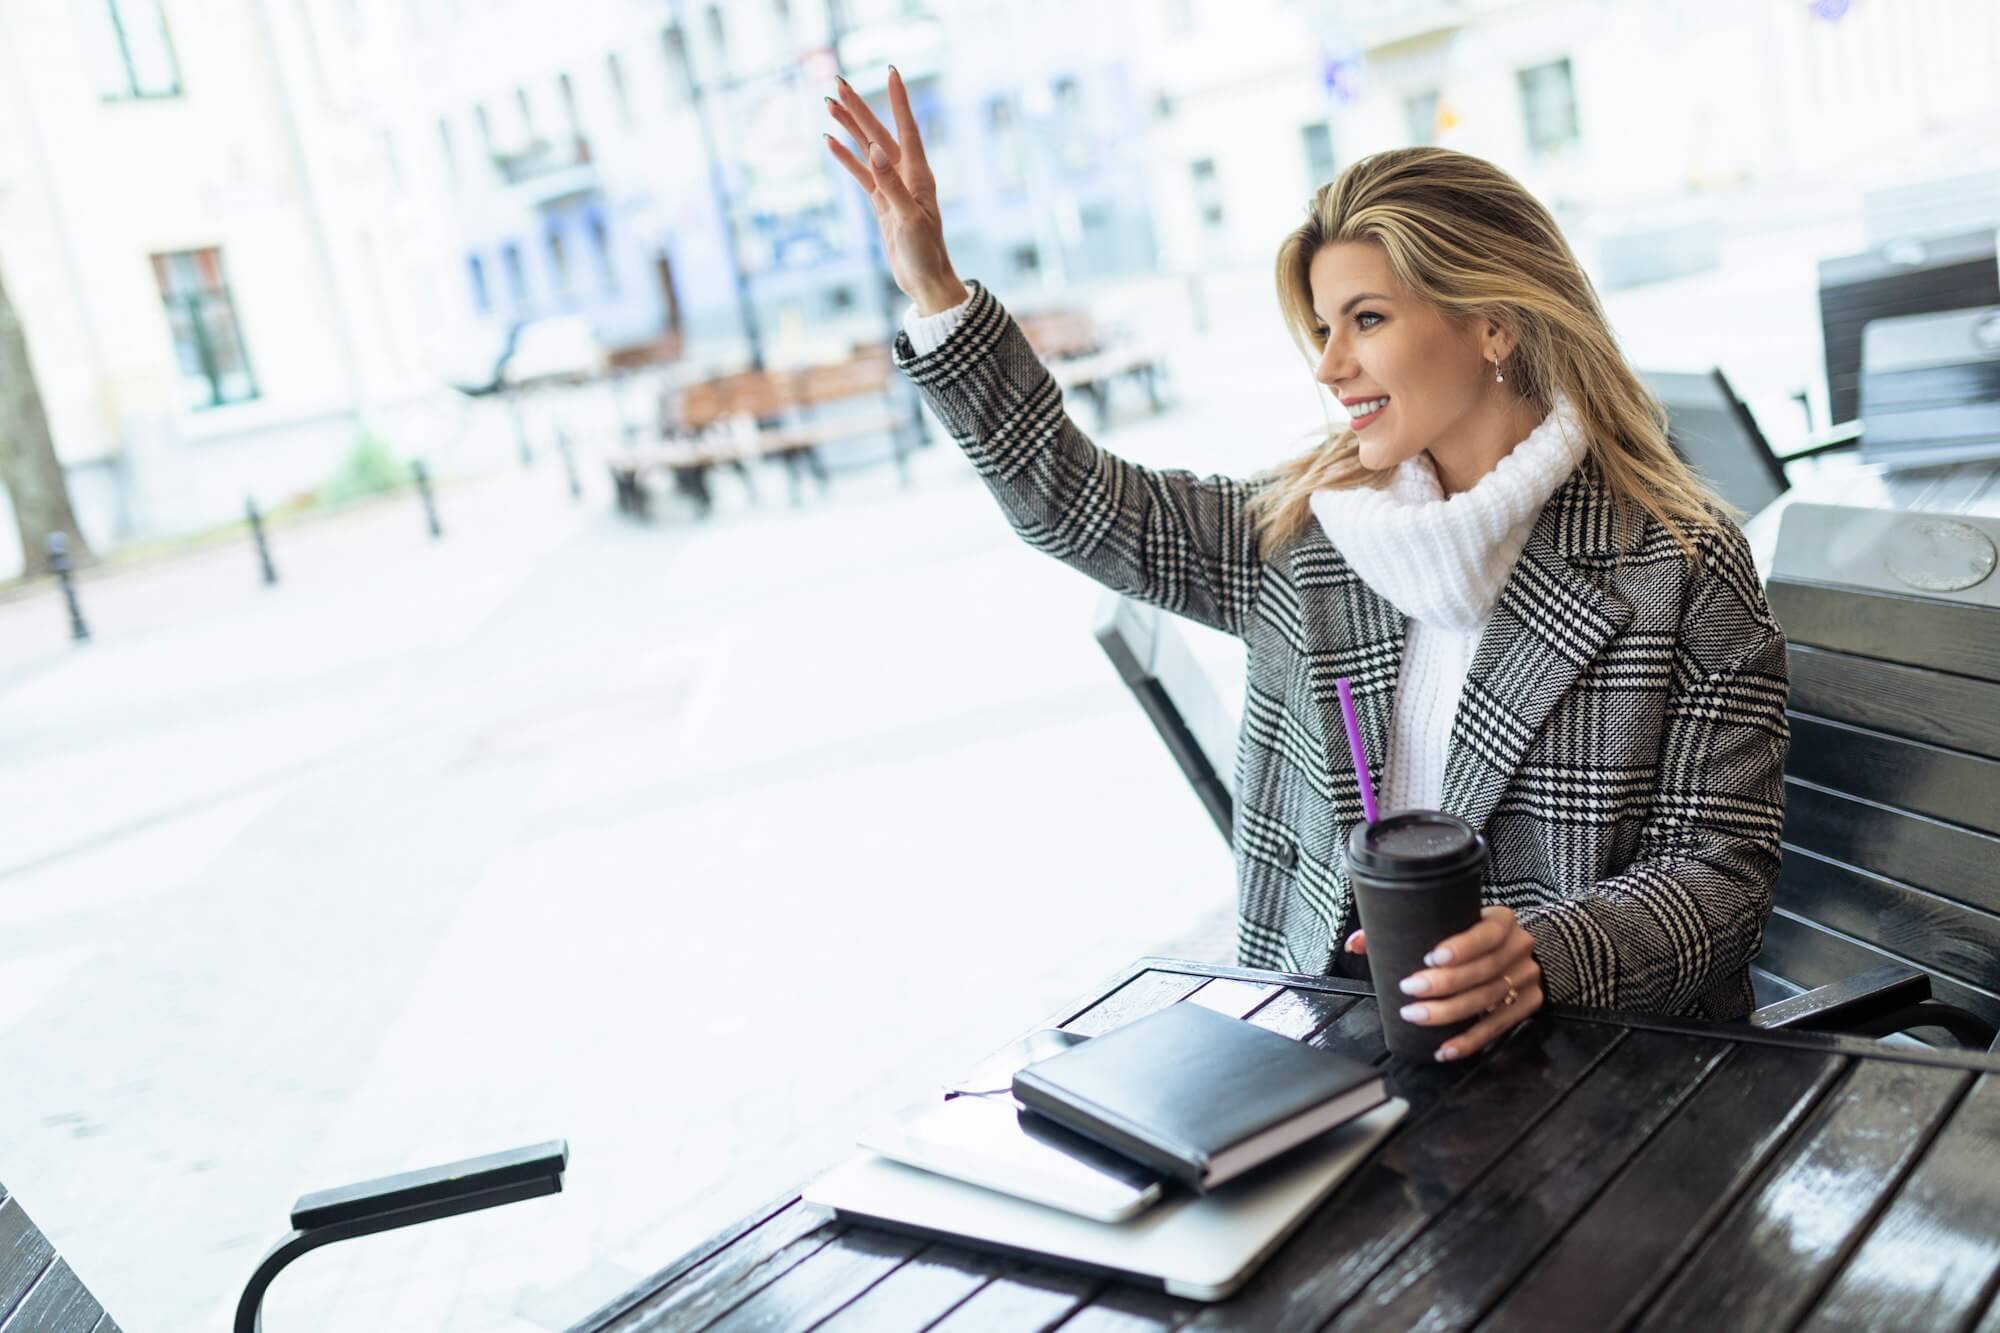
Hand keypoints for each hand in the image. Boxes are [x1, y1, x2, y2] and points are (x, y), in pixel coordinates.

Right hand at [822, 69, 966, 314]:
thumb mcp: (909, 219)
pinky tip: (830, 142)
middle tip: (838, 82)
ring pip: (867, 150)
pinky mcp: (881, 204)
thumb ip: (891, 185)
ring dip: (849, 128)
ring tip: (829, 105)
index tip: (890, 72)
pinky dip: (846, 158)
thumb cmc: (925, 253)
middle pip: (879, 133)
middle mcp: (906, 176)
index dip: (898, 100)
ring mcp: (892, 188)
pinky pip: (861, 174)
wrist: (925, 282)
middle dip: (860, 108)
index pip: (906, 129)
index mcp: (918, 176)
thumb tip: (875, 151)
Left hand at [1343, 906, 1542, 1060]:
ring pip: (1487, 1000)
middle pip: (1484, 970)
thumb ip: (1401, 925)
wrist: (1512, 949)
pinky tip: (1446, 1048)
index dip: (1462, 947)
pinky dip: (1469, 1040)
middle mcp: (1519, 947)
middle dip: (1444, 984)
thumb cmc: (1468, 935)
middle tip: (1410, 991)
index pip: (1487, 933)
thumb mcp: (1447, 921)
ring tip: (1418, 1016)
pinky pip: (1497, 1027)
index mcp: (1501, 921)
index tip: (1432, 957)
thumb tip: (1356, 944)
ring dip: (1450, 1013)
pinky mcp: (1527, 1005)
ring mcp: (1525, 978)